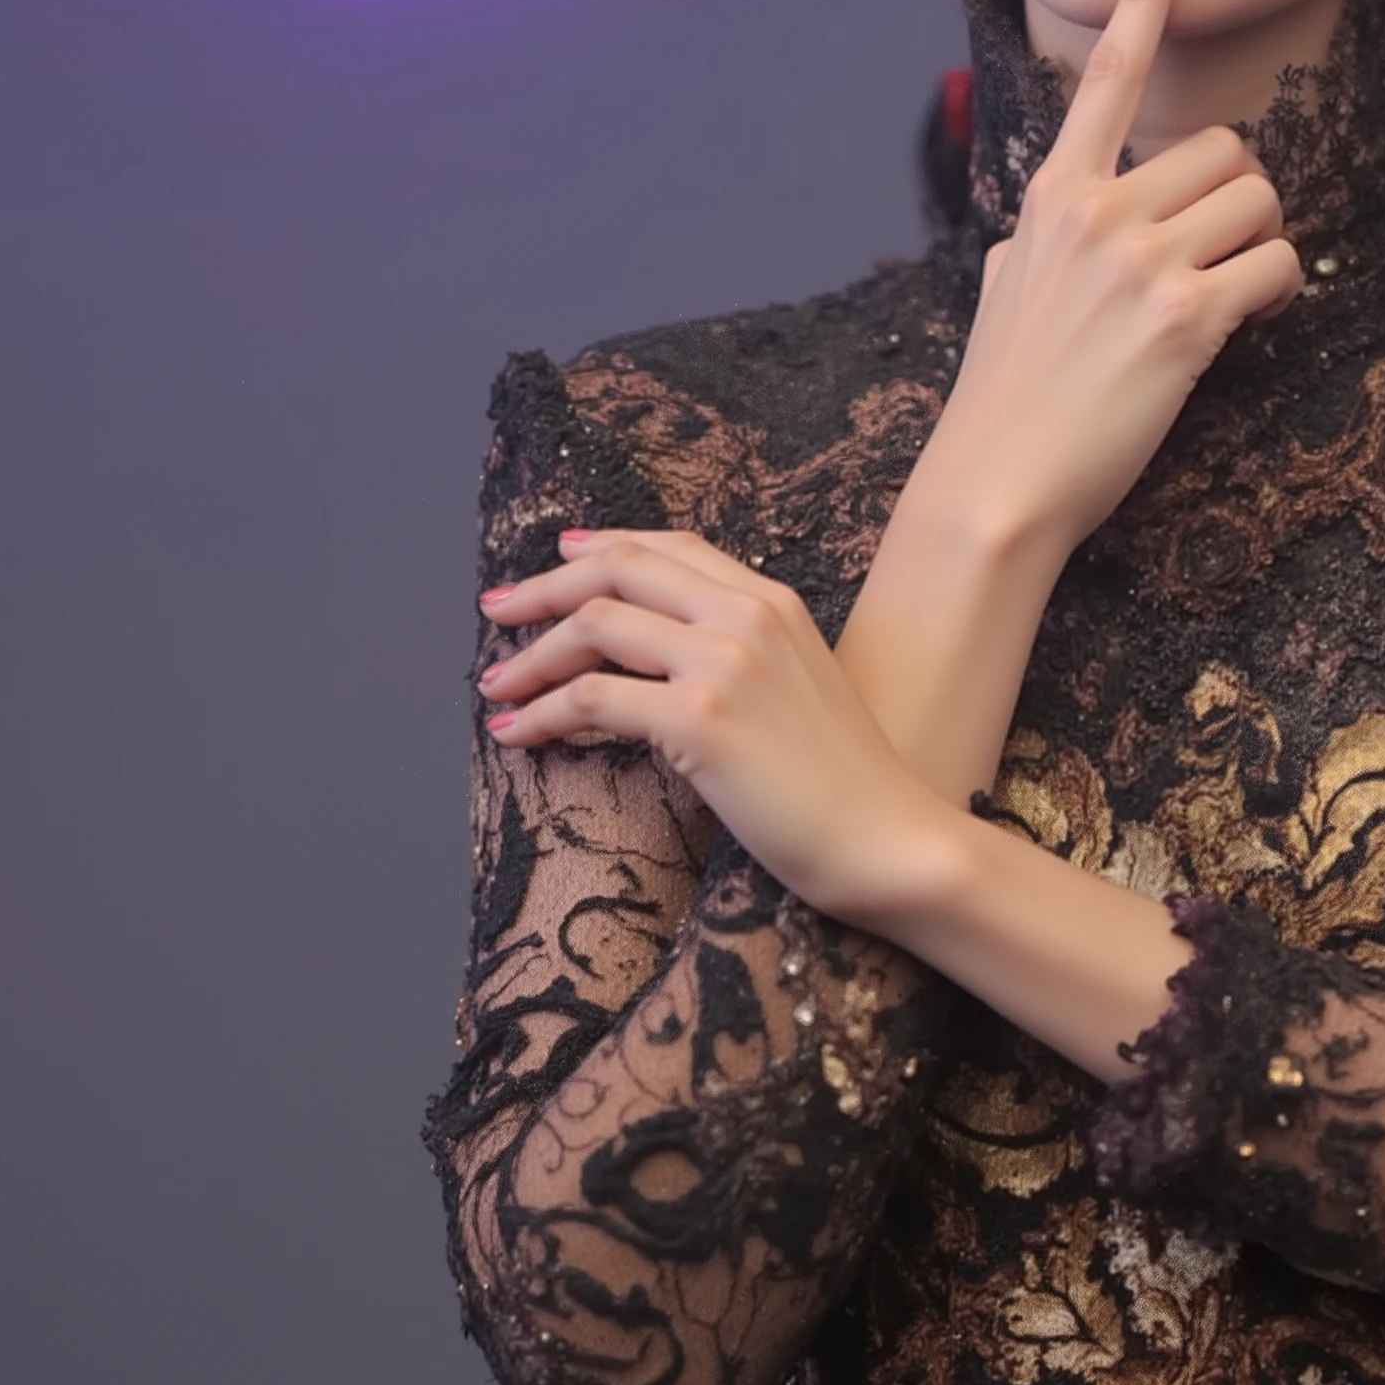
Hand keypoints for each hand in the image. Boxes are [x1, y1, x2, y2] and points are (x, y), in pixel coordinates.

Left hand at [475, 531, 954, 925]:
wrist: (888, 837)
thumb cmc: (848, 782)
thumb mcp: (798, 687)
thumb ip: (744, 654)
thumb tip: (667, 662)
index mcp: (773, 601)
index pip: (671, 547)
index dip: (603, 547)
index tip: (556, 559)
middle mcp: (746, 615)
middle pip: (620, 570)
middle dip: (545, 588)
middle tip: (497, 610)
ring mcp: (723, 663)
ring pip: (596, 626)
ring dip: (531, 656)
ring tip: (497, 684)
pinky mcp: (700, 719)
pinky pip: (594, 698)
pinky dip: (543, 711)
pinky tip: (518, 732)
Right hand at [919, 0, 1306, 559]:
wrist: (997, 485)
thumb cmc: (1002, 398)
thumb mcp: (1000, 293)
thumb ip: (1030, 246)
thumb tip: (1034, 240)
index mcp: (1054, 196)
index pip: (1104, 79)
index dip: (1141, 4)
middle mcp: (1097, 211)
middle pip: (1226, 151)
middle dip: (1237, 204)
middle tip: (1215, 260)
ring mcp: (1141, 260)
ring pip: (1258, 202)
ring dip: (1262, 250)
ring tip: (1228, 297)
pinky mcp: (1185, 316)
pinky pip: (1276, 266)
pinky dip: (1280, 293)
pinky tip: (1251, 323)